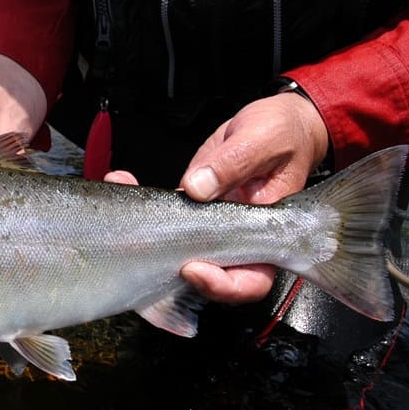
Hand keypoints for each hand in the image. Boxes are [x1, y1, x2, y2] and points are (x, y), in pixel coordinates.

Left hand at [109, 91, 328, 304]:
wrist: (273, 123)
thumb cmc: (285, 134)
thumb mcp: (265, 141)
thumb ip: (234, 164)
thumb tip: (197, 188)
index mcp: (267, 235)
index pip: (250, 281)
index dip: (221, 286)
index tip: (193, 269)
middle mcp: (237, 238)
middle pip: (207, 276)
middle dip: (170, 266)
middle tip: (148, 244)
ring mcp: (210, 227)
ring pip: (178, 249)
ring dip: (145, 232)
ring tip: (126, 191)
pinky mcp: (190, 208)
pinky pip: (164, 216)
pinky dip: (141, 202)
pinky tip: (122, 179)